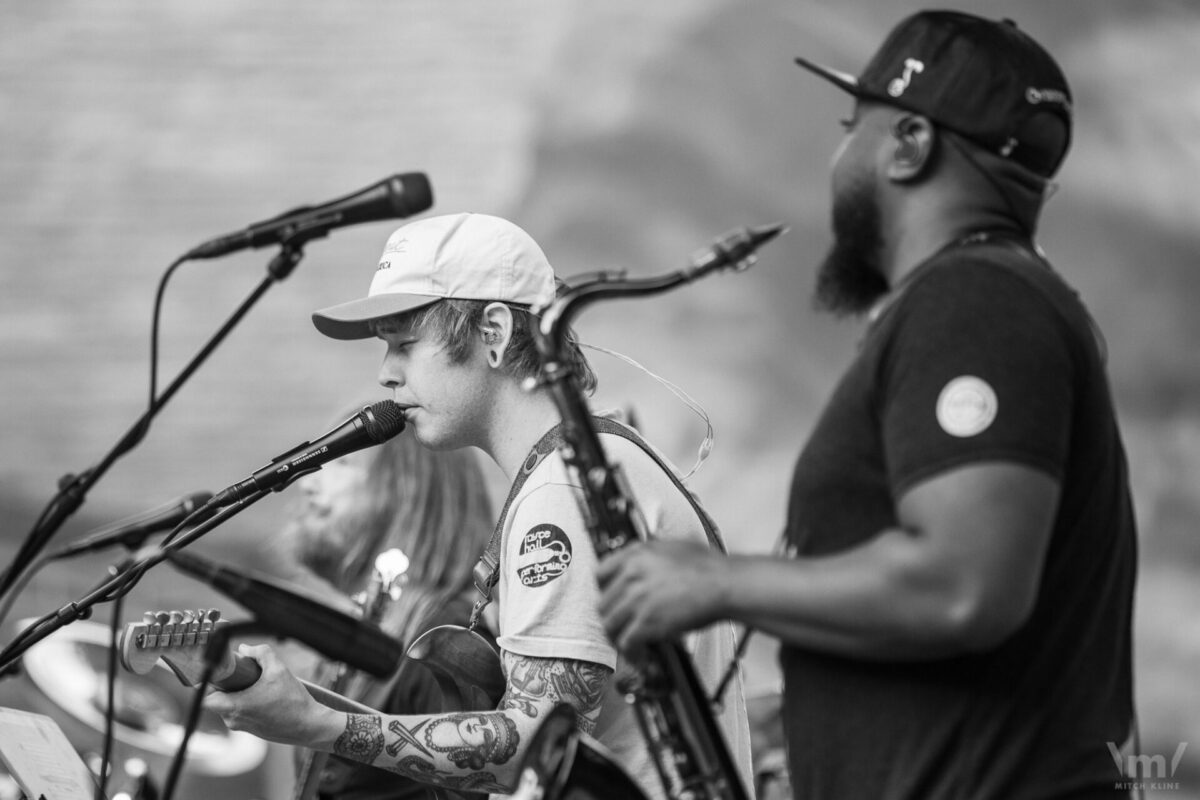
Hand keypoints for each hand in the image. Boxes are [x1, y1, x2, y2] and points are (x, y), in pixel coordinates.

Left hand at [203, 643, 332, 745]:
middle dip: (227, 684)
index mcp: (235, 707)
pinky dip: (247, 701)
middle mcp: (234, 720)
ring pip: (229, 705)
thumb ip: (260, 652)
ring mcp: (242, 727)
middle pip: (217, 699)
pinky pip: (240, 712)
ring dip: (238, 693)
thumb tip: (244, 649)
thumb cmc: (293, 701)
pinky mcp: (251, 729)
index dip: (207, 683)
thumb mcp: (278, 669)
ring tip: (258, 684)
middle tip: (243, 672)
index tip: (219, 672)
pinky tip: (266, 695)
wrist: (310, 726)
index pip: (204, 698)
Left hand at [596, 541, 729, 651]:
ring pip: (610, 624)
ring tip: (628, 644)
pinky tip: (639, 656)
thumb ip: (650, 552)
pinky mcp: (647, 622)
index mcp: (636, 555)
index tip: (611, 599)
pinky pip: (626, 642)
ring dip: (618, 637)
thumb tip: (641, 558)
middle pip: (603, 603)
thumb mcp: (672, 546)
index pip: (601, 574)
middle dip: (612, 617)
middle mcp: (631, 575)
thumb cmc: (707, 566)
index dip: (605, 590)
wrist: (724, 584)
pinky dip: (631, 653)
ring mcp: (637, 600)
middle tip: (620, 626)